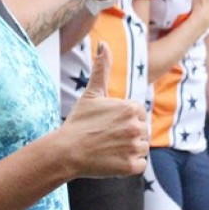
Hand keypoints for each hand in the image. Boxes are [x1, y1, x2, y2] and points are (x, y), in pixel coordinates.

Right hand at [62, 42, 148, 177]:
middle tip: (106, 137)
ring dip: (129, 150)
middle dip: (128, 135)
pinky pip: (140, 164)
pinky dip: (129, 165)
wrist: (66, 152)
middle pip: (142, 131)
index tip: (107, 124)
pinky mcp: (131, 166)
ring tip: (109, 148)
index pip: (138, 114)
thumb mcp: (92, 93)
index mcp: (131, 107)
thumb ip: (102, 68)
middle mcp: (136, 126)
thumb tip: (104, 43)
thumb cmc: (79, 122)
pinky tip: (112, 160)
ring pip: (142, 148)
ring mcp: (134, 147)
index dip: (123, 120)